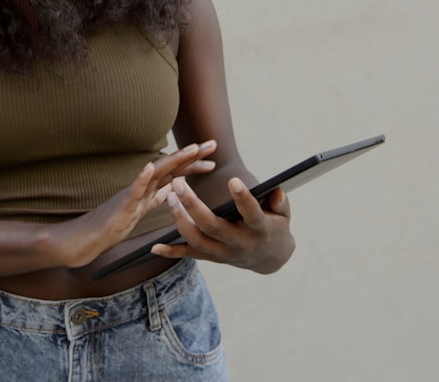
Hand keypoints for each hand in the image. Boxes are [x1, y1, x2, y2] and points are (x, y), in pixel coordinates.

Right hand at [50, 141, 217, 267]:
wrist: (85, 238)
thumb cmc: (110, 226)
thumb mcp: (139, 212)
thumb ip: (154, 199)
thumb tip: (171, 189)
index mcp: (148, 190)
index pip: (175, 174)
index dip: (192, 165)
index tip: (211, 158)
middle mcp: (141, 187)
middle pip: (170, 167)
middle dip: (192, 156)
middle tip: (213, 144)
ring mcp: (131, 194)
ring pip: (156, 173)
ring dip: (175, 161)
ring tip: (191, 150)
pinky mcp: (121, 205)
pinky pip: (133, 190)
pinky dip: (142, 177)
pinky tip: (151, 167)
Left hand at [151, 177, 294, 273]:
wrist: (269, 258)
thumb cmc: (275, 227)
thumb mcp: (283, 215)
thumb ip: (280, 203)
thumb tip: (276, 191)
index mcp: (260, 230)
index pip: (251, 214)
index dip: (243, 199)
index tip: (232, 180)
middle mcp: (239, 243)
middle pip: (213, 226)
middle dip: (193, 206)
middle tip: (178, 184)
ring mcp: (224, 253)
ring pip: (198, 240)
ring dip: (180, 221)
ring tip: (168, 197)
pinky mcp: (212, 257)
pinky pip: (189, 255)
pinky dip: (171, 252)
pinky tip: (155, 246)